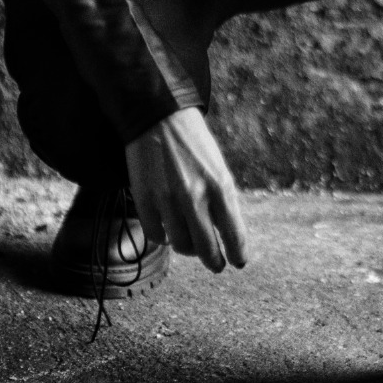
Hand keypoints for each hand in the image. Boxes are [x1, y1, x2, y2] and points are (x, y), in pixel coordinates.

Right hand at [125, 107, 248, 273]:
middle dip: (215, 262)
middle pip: (207, 249)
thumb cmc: (193, 144)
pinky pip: (156, 235)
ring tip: (190, 242)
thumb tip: (225, 237)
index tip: (238, 262)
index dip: (238, 254)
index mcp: (219, 186)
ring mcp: (167, 200)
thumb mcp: (218, 169)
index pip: (234, 235)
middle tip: (217, 265)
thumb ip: (223, 202)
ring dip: (188, 248)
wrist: (158, 117)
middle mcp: (194, 196)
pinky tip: (168, 230)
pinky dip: (163, 237)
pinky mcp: (144, 200)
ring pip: (181, 246)